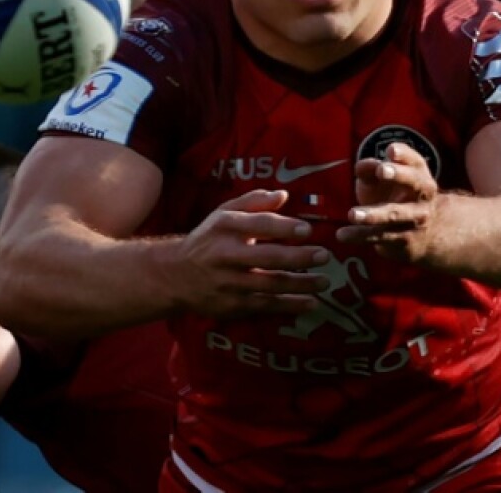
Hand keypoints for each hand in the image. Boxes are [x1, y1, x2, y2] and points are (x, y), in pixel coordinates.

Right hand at [170, 190, 329, 317]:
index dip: (283, 227)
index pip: (257, 225)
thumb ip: (253, 201)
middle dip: (298, 258)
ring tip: (325, 281)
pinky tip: (310, 303)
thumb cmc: (208, 239)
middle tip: (324, 255)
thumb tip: (284, 195)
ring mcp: (228, 283)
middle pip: (266, 257)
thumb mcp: (223, 214)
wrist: (175, 275)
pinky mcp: (231, 305)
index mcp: (224, 227)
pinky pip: (265, 306)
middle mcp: (225, 255)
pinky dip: (289, 305)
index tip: (308, 230)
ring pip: (269, 285)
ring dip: (300, 284)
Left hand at [339, 143, 439, 260]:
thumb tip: (360, 166)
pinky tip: (341, 235)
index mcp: (419, 175)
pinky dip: (359, 235)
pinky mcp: (403, 240)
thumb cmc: (397, 195)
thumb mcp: (384, 180)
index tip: (390, 150)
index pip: (415, 161)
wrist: (425, 235)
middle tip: (381, 170)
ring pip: (393, 215)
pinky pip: (378, 236)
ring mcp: (415, 219)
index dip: (404, 154)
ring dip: (372, 215)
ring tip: (352, 214)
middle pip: (415, 183)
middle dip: (398, 175)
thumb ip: (370, 169)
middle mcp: (423, 196)